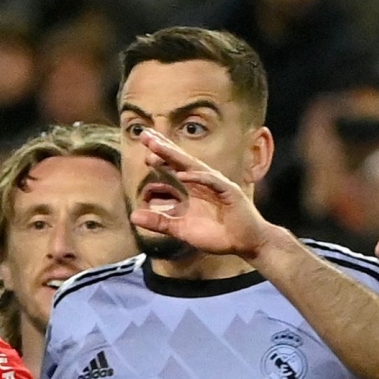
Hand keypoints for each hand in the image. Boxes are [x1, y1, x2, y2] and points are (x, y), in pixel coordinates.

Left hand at [127, 129, 278, 261]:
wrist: (245, 243)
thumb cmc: (217, 234)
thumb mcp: (181, 230)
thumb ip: (160, 222)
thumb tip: (133, 216)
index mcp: (193, 188)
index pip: (174, 167)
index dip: (159, 156)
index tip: (142, 144)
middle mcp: (204, 182)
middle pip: (181, 161)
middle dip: (163, 147)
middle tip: (145, 134)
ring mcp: (218, 185)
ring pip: (194, 167)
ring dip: (175, 157)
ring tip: (157, 148)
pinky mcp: (230, 193)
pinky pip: (213, 182)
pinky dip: (199, 178)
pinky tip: (183, 175)